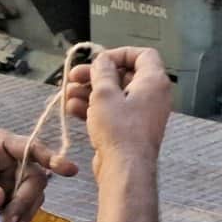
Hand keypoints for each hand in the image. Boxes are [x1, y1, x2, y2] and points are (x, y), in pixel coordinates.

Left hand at [0, 129, 77, 221]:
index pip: (30, 147)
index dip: (50, 157)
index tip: (70, 171)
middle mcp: (12, 161)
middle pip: (35, 177)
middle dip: (24, 201)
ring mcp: (13, 179)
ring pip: (34, 196)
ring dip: (22, 215)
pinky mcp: (12, 197)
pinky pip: (26, 209)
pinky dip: (19, 221)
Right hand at [66, 47, 169, 174]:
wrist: (125, 168)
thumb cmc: (118, 128)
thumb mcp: (105, 94)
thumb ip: (102, 73)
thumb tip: (103, 60)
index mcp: (154, 81)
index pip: (143, 55)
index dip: (119, 54)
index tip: (98, 60)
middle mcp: (152, 94)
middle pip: (123, 75)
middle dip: (96, 75)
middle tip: (72, 77)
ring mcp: (141, 112)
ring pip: (114, 94)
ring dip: (89, 91)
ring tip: (66, 93)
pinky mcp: (129, 128)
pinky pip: (112, 111)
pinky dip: (93, 107)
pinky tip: (71, 108)